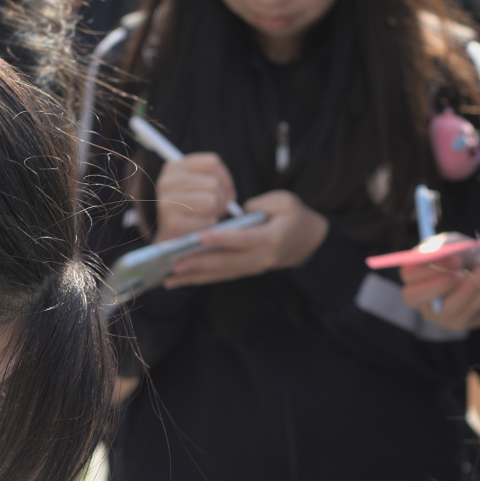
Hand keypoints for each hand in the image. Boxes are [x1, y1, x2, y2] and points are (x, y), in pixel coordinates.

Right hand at [154, 153, 235, 241]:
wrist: (169, 242)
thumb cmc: (189, 213)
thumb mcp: (195, 188)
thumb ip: (211, 179)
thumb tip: (230, 194)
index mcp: (173, 168)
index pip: (212, 163)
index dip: (225, 179)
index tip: (226, 192)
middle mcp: (167, 182)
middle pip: (214, 183)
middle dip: (222, 200)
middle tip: (215, 211)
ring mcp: (168, 202)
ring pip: (212, 200)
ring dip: (216, 213)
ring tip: (206, 218)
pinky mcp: (173, 223)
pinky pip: (208, 220)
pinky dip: (210, 227)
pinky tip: (200, 229)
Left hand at [164, 191, 328, 286]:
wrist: (309, 242)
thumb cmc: (294, 216)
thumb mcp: (284, 201)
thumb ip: (259, 205)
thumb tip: (233, 214)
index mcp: (273, 238)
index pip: (244, 239)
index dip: (222, 238)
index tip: (200, 236)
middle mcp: (262, 257)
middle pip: (227, 262)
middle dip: (199, 264)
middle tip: (174, 264)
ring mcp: (254, 268)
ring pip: (222, 273)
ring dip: (195, 276)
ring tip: (170, 278)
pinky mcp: (247, 271)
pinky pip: (222, 276)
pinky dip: (201, 278)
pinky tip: (181, 279)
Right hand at [400, 252, 479, 332]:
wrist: (479, 271)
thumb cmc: (459, 254)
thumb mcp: (451, 244)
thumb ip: (446, 246)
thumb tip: (449, 254)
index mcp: (414, 276)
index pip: (408, 274)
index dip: (428, 267)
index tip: (454, 258)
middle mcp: (421, 299)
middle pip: (416, 297)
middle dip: (440, 284)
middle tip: (461, 273)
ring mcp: (439, 315)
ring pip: (448, 310)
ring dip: (469, 289)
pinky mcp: (460, 323)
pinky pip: (470, 315)